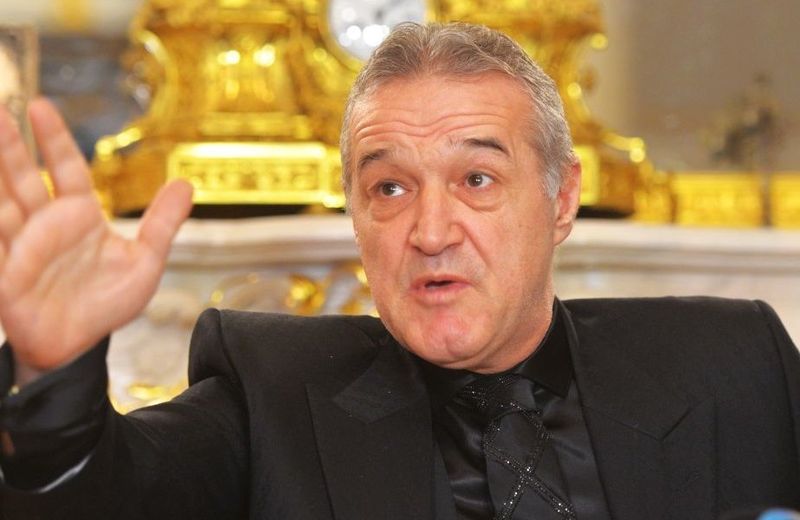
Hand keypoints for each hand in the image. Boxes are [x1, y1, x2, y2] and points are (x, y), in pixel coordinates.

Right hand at [0, 99, 192, 382]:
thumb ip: (163, 223)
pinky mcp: (5, 271)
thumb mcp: (145, 262)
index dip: (54, 139)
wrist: (81, 346)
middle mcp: (46, 225)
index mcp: (79, 216)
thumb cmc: (107, 304)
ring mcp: (22, 246)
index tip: (41, 106)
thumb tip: (186, 184)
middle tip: (0, 108)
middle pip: (24, 177)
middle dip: (11, 145)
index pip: (66, 169)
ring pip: (1, 202)